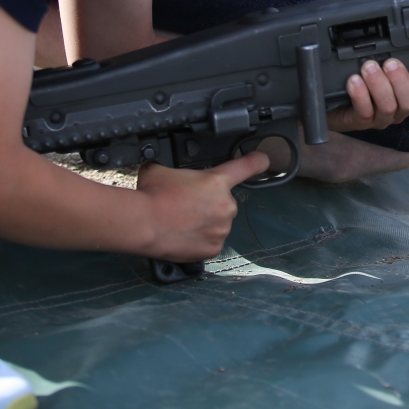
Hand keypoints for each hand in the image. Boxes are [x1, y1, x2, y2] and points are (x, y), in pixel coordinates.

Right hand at [136, 150, 267, 260]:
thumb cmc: (152, 196)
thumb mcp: (162, 170)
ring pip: (217, 224)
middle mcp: (225, 204)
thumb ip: (174, 169)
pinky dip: (199, 240)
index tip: (264, 160)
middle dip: (207, 203)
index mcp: (217, 181)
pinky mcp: (213, 248)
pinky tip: (183, 235)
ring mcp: (221, 229)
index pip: (247, 166)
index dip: (258, 161)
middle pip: (222, 202)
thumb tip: (165, 171)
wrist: (144, 223)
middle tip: (184, 206)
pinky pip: (210, 242)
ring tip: (180, 222)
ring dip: (204, 223)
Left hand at [327, 58, 408, 131]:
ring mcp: (378, 118)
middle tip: (389, 63)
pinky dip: (360, 95)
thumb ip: (391, 55)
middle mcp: (396, 109)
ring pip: (390, 107)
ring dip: (379, 85)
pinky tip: (353, 82)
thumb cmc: (350, 77)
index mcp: (404, 95)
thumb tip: (402, 37)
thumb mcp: (373, 63)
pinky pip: (365, 112)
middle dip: (401, 80)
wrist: (320, 95)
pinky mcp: (359, 122)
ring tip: (367, 68)